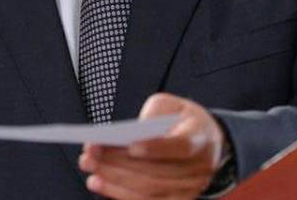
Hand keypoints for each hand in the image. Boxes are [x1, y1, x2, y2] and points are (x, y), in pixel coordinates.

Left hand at [79, 93, 224, 198]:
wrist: (206, 140)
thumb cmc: (181, 120)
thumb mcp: (170, 105)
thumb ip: (152, 115)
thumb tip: (126, 137)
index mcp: (200, 138)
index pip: (181, 146)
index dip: (156, 148)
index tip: (130, 145)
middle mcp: (199, 168)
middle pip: (158, 172)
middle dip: (119, 164)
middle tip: (90, 155)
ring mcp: (190, 189)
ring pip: (150, 190)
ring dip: (115, 181)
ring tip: (90, 169)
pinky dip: (121, 194)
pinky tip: (101, 183)